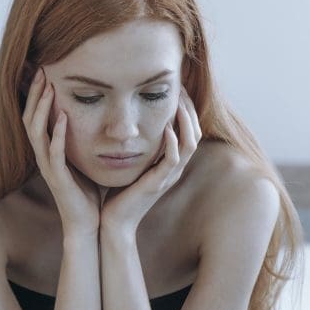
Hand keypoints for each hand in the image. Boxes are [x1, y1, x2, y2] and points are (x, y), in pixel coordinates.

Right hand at [22, 68, 100, 235]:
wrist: (88, 224)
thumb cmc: (87, 194)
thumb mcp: (83, 161)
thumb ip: (81, 142)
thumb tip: (93, 121)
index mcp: (48, 152)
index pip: (37, 117)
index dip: (38, 95)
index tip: (46, 73)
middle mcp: (43, 157)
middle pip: (30, 119)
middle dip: (36, 94)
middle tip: (42, 71)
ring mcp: (48, 167)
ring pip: (36, 132)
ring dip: (42, 109)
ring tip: (50, 88)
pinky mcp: (58, 179)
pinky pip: (54, 153)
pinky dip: (58, 134)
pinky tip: (64, 118)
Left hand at [100, 87, 200, 235]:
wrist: (114, 222)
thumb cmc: (119, 194)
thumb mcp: (132, 164)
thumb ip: (138, 146)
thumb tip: (131, 123)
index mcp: (170, 163)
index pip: (188, 130)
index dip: (186, 109)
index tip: (176, 89)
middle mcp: (174, 168)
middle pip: (195, 133)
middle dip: (189, 109)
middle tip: (181, 88)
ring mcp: (169, 176)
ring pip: (190, 144)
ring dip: (185, 121)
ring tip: (178, 102)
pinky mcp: (158, 183)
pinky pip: (173, 160)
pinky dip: (173, 143)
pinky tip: (166, 128)